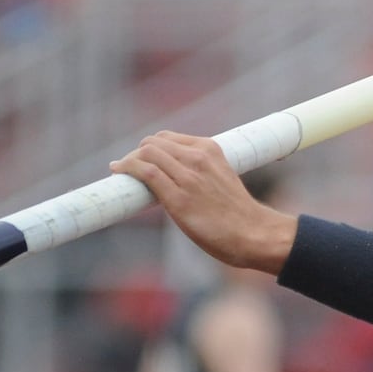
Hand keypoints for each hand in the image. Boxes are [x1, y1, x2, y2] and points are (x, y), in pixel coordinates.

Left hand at [110, 131, 296, 273]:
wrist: (253, 233)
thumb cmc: (238, 213)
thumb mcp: (222, 178)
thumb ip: (202, 171)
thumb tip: (176, 176)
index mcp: (210, 149)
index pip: (168, 138)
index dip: (149, 147)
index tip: (140, 159)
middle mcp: (198, 158)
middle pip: (153, 143)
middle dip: (136, 154)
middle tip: (127, 168)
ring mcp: (188, 177)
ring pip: (147, 154)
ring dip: (128, 161)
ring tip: (121, 171)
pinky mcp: (178, 198)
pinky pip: (146, 173)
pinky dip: (128, 168)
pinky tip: (118, 171)